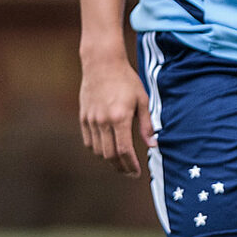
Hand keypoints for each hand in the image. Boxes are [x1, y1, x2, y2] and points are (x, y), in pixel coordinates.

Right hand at [80, 53, 152, 176]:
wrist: (102, 64)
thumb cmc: (126, 81)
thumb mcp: (143, 101)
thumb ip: (147, 125)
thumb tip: (153, 145)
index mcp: (120, 118)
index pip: (124, 150)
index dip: (131, 165)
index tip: (136, 173)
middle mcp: (103, 121)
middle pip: (109, 154)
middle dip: (120, 167)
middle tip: (129, 172)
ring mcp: (91, 120)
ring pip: (97, 150)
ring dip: (109, 159)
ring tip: (120, 163)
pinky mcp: (83, 117)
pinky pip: (88, 140)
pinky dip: (97, 149)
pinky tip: (107, 150)